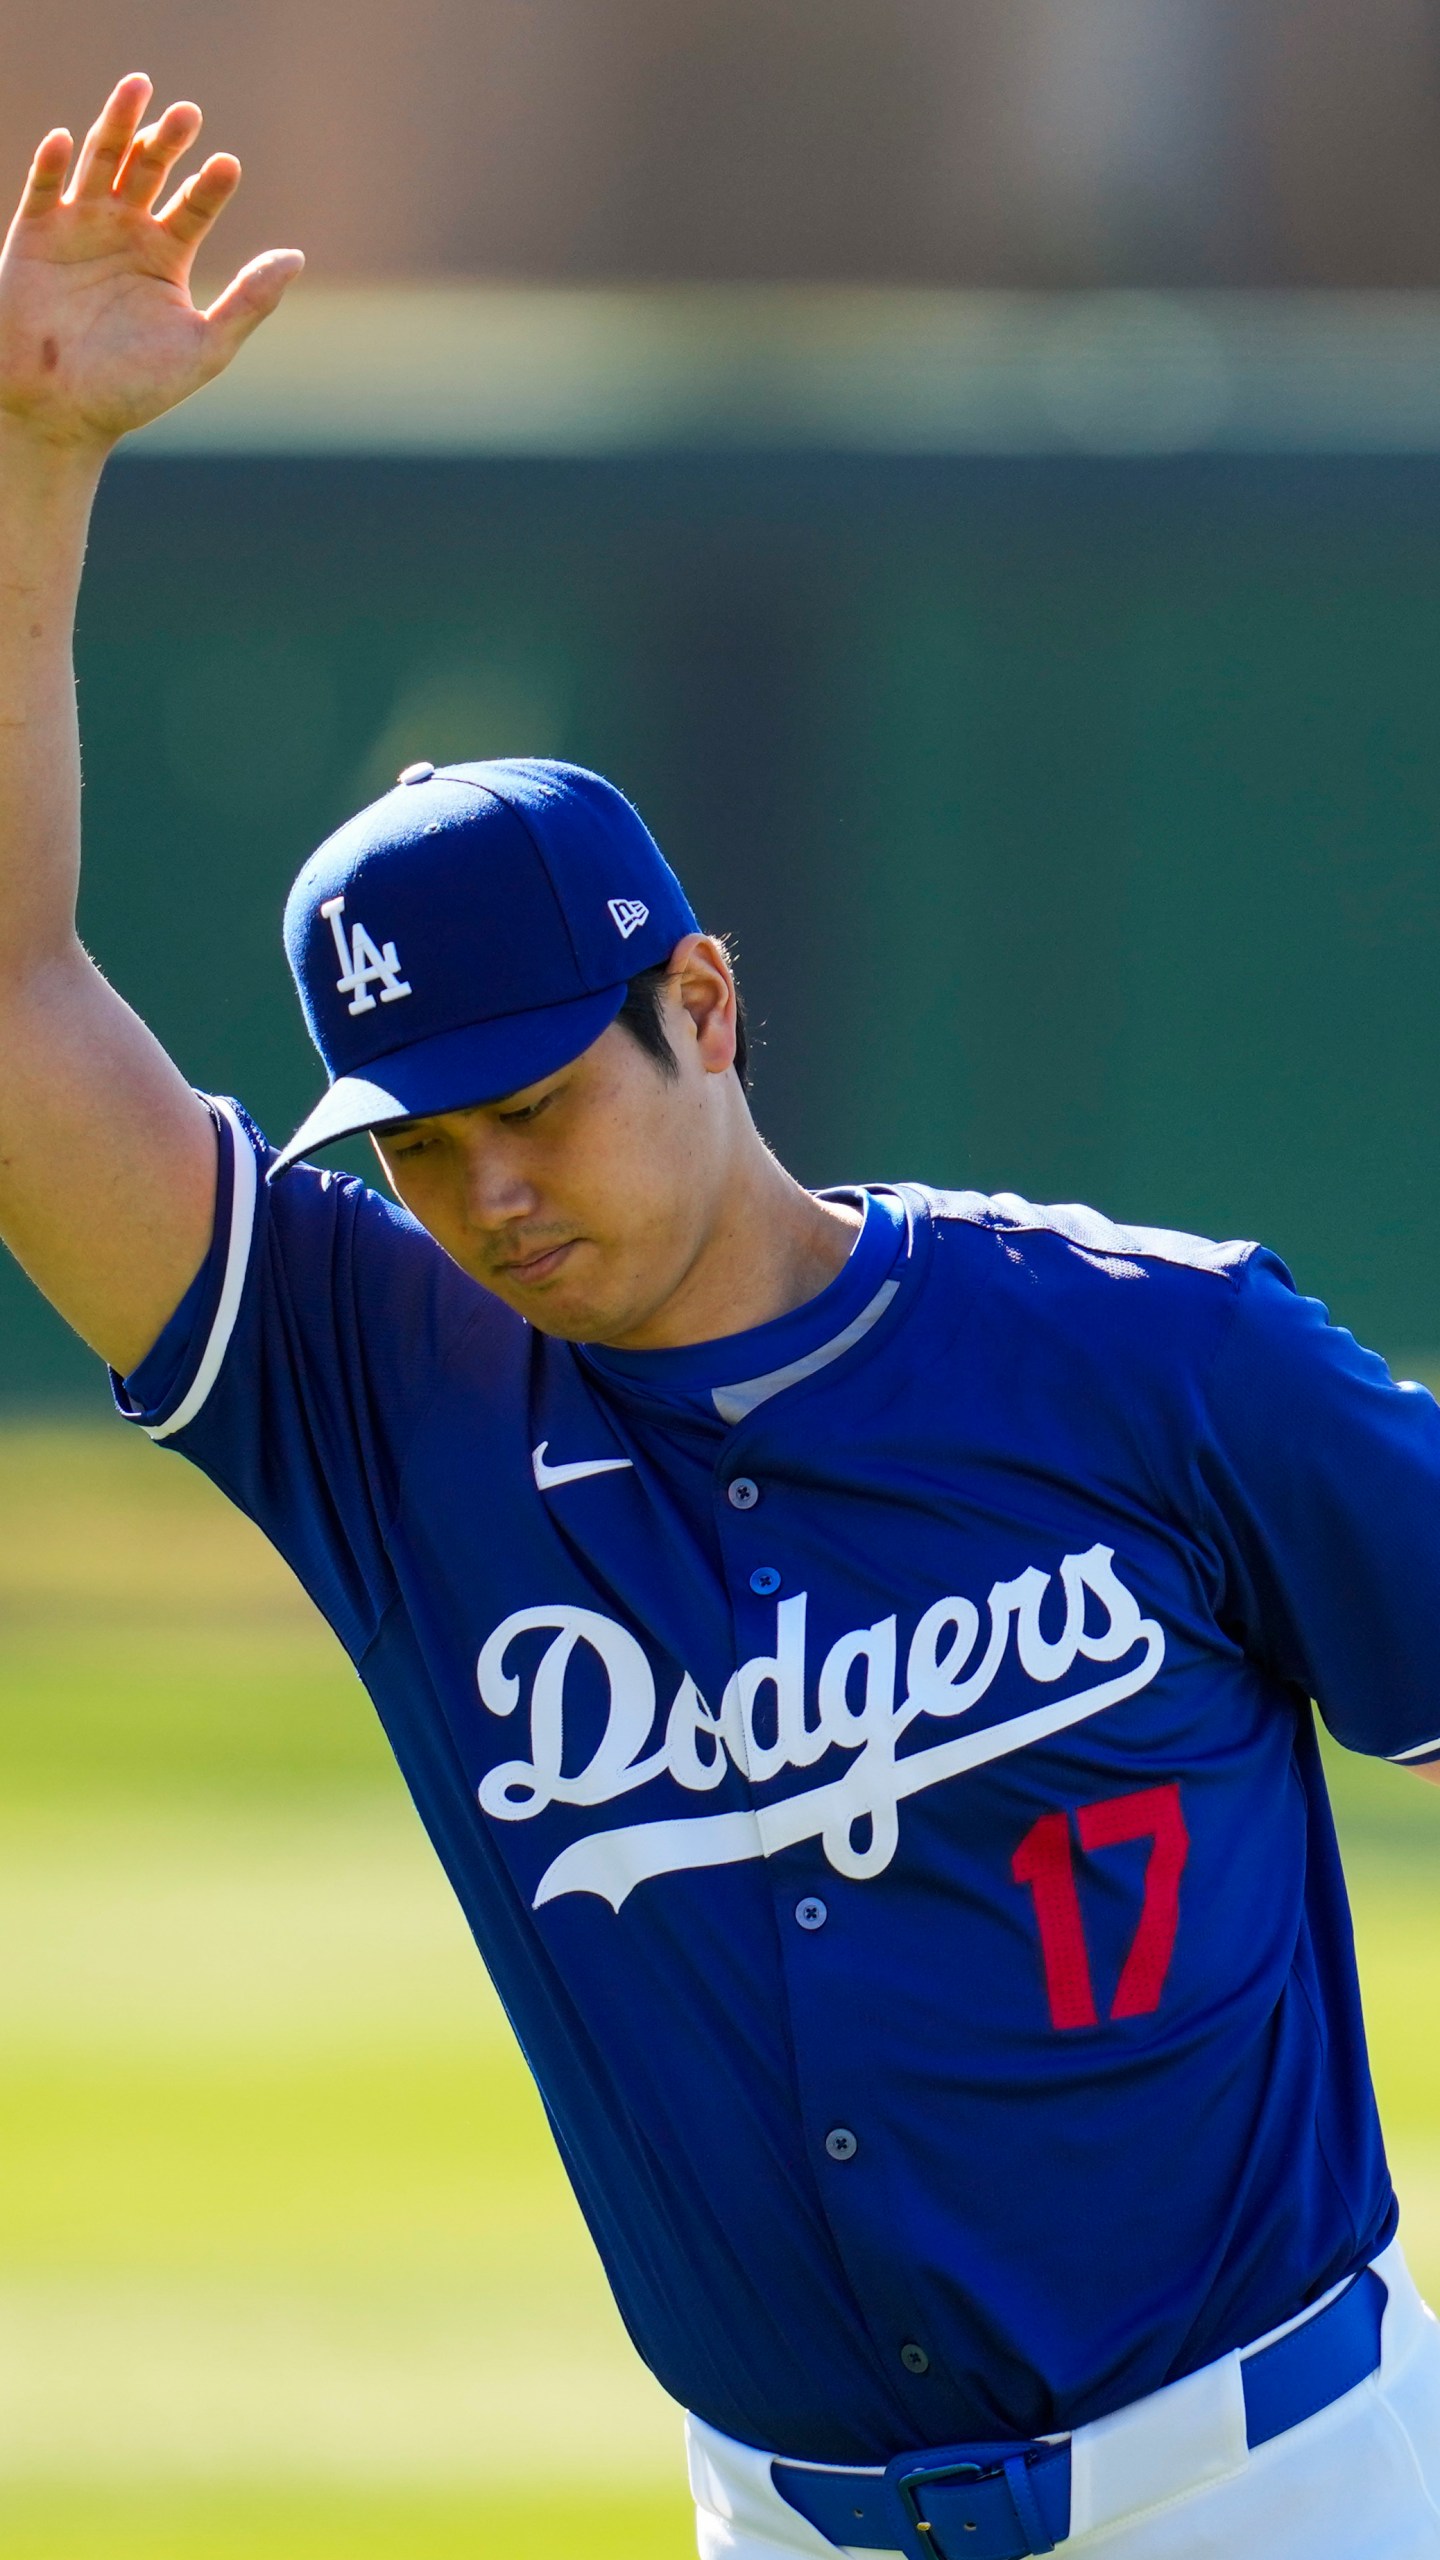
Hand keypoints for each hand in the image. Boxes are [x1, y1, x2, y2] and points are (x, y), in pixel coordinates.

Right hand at [0, 73, 302, 455]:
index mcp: (165, 256)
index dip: (210, 185)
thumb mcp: (205, 348)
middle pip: (149, 168)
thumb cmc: (134, 390)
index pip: (194, 205)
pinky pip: (43, 189)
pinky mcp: (33, 236)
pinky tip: (67, 140)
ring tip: (139, 88)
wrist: (62, 415)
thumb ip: (249, 301)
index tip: (228, 167)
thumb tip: (296, 256)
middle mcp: (124, 233)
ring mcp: (78, 229)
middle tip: (189, 114)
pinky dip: (53, 163)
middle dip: (167, 139)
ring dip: (118, 125)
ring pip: (100, 161)